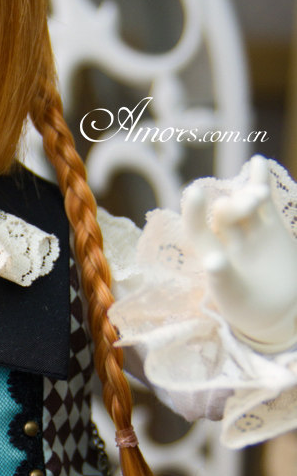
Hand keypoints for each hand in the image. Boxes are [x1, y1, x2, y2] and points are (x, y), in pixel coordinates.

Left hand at [181, 156, 296, 351]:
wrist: (280, 312)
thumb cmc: (248, 309)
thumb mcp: (233, 296)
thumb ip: (223, 278)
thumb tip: (213, 260)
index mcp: (210, 255)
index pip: (197, 229)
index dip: (194, 212)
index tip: (195, 192)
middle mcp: (226, 239)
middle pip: (225, 215)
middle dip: (233, 207)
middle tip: (244, 204)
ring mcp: (249, 231)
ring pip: (245, 205)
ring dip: (248, 194)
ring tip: (257, 194)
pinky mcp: (271, 228)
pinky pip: (264, 202)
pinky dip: (260, 182)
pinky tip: (257, 163)